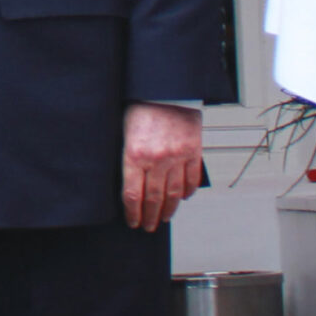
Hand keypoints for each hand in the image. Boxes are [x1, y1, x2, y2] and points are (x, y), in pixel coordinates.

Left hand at [122, 102, 202, 230]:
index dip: (132, 213)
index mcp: (134, 155)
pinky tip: (182, 198)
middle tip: (147, 226)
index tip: (132, 222)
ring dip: (168, 208)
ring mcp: (177, 157)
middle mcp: (156, 159)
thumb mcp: (122, 132)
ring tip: (163, 218)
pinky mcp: (193, 151)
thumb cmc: (139, 107)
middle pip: (153, 198)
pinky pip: (191, 178)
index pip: (132, 195)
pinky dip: (187, 191)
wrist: (165, 89)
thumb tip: (126, 181)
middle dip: (149, 216)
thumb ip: (126, 157)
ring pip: (173, 192)